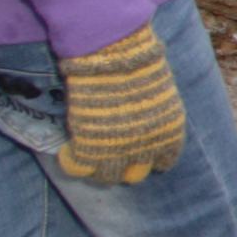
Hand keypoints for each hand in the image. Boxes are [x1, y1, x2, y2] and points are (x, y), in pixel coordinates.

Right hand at [55, 25, 186, 182]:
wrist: (116, 59)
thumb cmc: (139, 66)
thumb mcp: (161, 95)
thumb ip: (155, 118)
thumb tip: (145, 123)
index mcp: (169, 135)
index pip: (163, 162)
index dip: (149, 157)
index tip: (138, 149)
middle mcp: (147, 149)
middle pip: (135, 175)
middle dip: (124, 165)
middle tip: (110, 151)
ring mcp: (117, 152)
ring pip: (107, 178)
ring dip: (97, 167)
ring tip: (87, 154)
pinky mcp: (90, 149)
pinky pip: (79, 168)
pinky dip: (71, 163)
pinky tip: (67, 153)